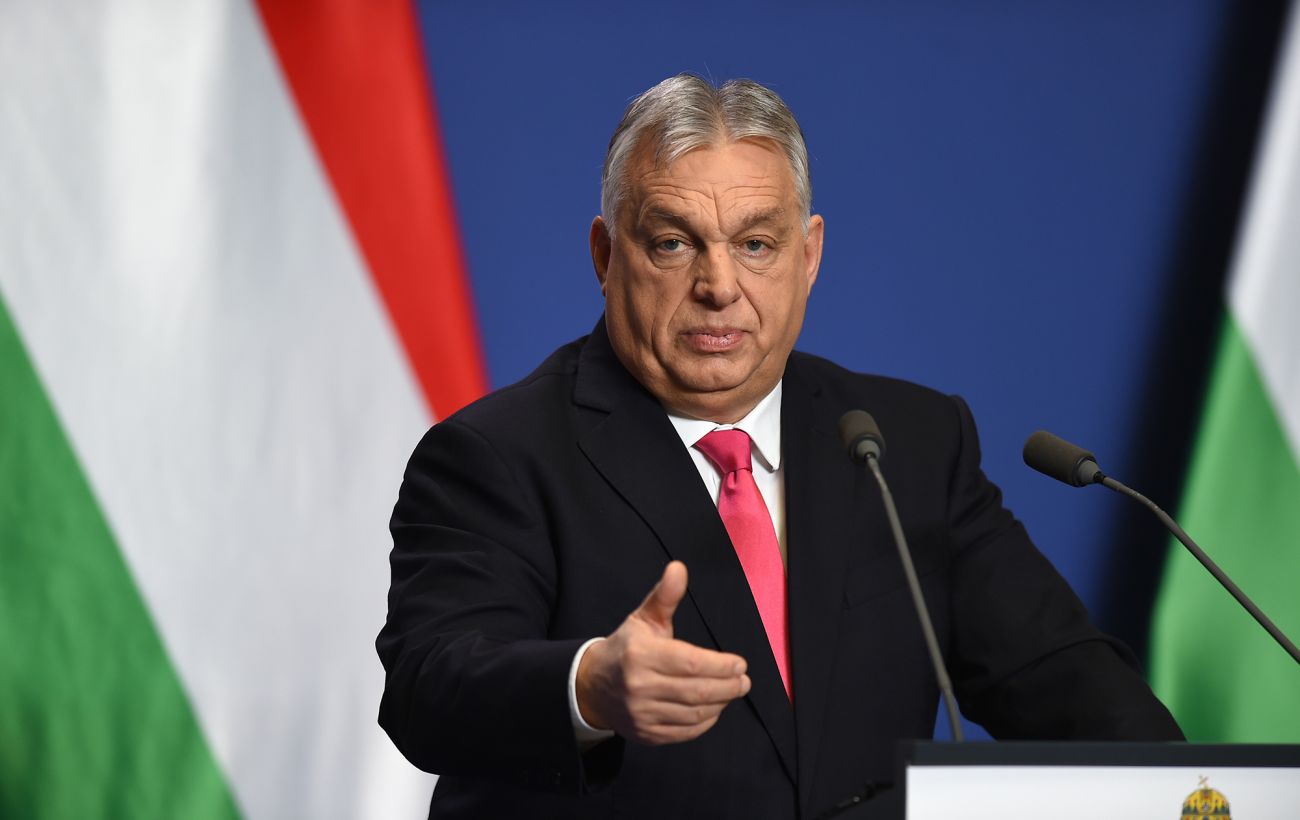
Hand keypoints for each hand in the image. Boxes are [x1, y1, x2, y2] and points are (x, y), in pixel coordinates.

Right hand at [575, 561, 750, 744]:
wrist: (592, 686)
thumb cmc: (626, 648)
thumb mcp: (643, 618)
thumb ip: (665, 595)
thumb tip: (679, 568)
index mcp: (640, 654)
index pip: (690, 663)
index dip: (720, 665)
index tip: (740, 663)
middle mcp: (639, 686)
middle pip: (697, 691)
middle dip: (728, 686)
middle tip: (744, 681)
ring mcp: (642, 713)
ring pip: (694, 713)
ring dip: (721, 704)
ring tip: (733, 691)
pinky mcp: (646, 734)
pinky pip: (685, 732)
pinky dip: (705, 721)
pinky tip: (714, 708)